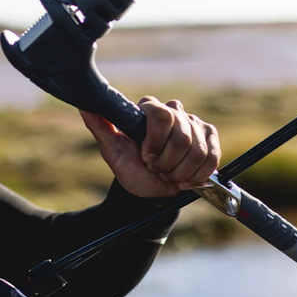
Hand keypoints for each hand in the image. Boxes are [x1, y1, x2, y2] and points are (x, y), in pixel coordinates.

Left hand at [80, 96, 220, 197]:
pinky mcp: (210, 139)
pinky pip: (212, 157)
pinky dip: (197, 175)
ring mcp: (195, 124)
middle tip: (156, 168)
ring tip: (167, 174)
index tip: (146, 157)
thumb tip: (84, 105)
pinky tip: (184, 180)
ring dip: (180, 171)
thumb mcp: (111, 150)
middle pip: (182, 134)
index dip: (155, 141)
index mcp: (149, 109)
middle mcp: (175, 111)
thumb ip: (100, 126)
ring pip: (197, 149)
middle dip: (167, 160)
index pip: (162, 115)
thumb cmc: (129, 167)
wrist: (147, 190)